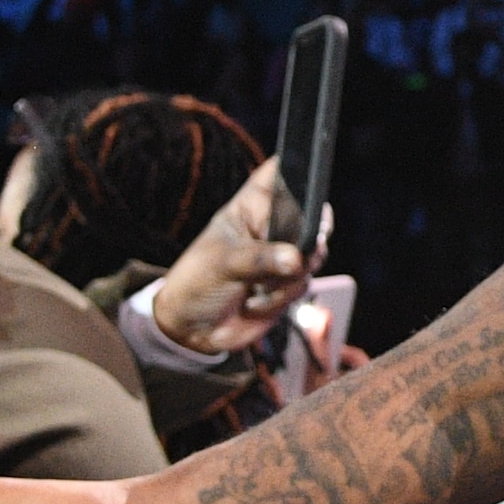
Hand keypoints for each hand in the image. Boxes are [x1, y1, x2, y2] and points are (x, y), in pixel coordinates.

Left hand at [144, 154, 314, 360]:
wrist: (192, 331)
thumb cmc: (196, 284)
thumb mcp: (223, 264)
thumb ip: (261, 259)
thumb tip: (296, 259)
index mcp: (249, 209)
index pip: (277, 176)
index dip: (296, 172)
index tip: (308, 188)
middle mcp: (269, 229)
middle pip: (309, 217)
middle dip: (307, 238)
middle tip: (294, 253)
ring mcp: (281, 258)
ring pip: (311, 256)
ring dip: (287, 277)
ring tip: (256, 287)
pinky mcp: (287, 285)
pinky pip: (303, 285)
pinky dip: (282, 298)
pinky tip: (255, 303)